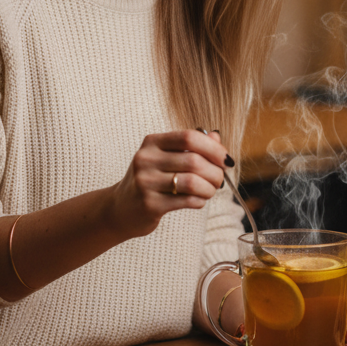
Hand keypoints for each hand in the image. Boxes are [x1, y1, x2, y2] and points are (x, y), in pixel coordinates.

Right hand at [107, 128, 229, 240]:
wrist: (121, 208)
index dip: (213, 148)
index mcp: (152, 142)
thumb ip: (191, 146)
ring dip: (209, 188)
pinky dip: (199, 201)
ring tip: (210, 191)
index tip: (225, 159)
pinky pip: (186, 200)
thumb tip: (217, 138)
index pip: (188, 137)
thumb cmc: (150, 180)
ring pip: (192, 182)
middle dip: (215, 172)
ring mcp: (146, 182)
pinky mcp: (150, 204)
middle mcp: (146, 159)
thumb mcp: (166, 157)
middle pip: (194, 161)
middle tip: (219, 180)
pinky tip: (198, 200)